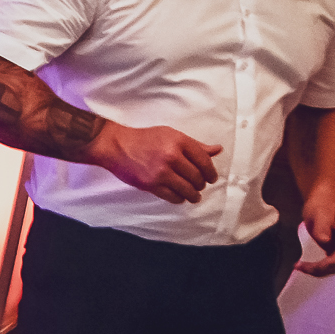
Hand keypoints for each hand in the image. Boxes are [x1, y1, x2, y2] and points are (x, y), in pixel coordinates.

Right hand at [90, 123, 222, 203]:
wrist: (117, 146)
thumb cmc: (145, 139)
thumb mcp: (171, 135)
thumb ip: (195, 145)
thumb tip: (217, 150)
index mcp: (179, 141)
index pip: (204, 160)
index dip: (211, 172)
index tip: (211, 178)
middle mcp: (172, 157)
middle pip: (197, 177)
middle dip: (201, 184)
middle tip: (200, 186)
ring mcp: (161, 172)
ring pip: (187, 190)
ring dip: (193, 195)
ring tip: (194, 196)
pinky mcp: (151, 184)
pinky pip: (173, 197)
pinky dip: (179, 199)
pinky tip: (180, 197)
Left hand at [296, 190, 334, 275]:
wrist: (325, 200)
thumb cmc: (323, 204)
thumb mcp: (320, 212)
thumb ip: (322, 226)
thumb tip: (325, 241)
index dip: (333, 262)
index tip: (316, 266)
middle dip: (324, 268)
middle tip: (302, 267)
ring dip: (322, 270)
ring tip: (302, 267)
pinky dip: (322, 267)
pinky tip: (307, 266)